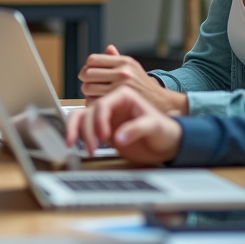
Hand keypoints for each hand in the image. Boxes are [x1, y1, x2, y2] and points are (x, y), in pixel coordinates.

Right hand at [65, 86, 182, 164]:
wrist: (167, 144)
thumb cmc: (165, 130)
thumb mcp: (155, 127)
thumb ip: (137, 129)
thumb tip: (118, 137)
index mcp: (124, 96)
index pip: (103, 104)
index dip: (99, 120)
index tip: (103, 136)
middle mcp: (112, 104)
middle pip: (89, 112)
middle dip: (87, 130)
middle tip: (92, 147)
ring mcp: (106, 117)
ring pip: (82, 118)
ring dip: (77, 132)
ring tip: (81, 148)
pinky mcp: (103, 129)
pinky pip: (83, 128)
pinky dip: (77, 135)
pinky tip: (77, 145)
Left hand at [79, 45, 187, 113]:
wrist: (161, 102)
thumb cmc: (143, 85)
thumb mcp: (134, 68)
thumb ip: (118, 58)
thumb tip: (108, 48)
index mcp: (124, 62)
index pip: (92, 60)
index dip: (87, 67)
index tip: (90, 73)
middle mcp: (122, 72)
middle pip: (87, 74)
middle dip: (85, 80)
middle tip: (90, 85)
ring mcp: (120, 87)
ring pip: (87, 88)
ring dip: (88, 93)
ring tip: (96, 94)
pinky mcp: (117, 103)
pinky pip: (93, 102)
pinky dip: (92, 103)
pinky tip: (100, 102)